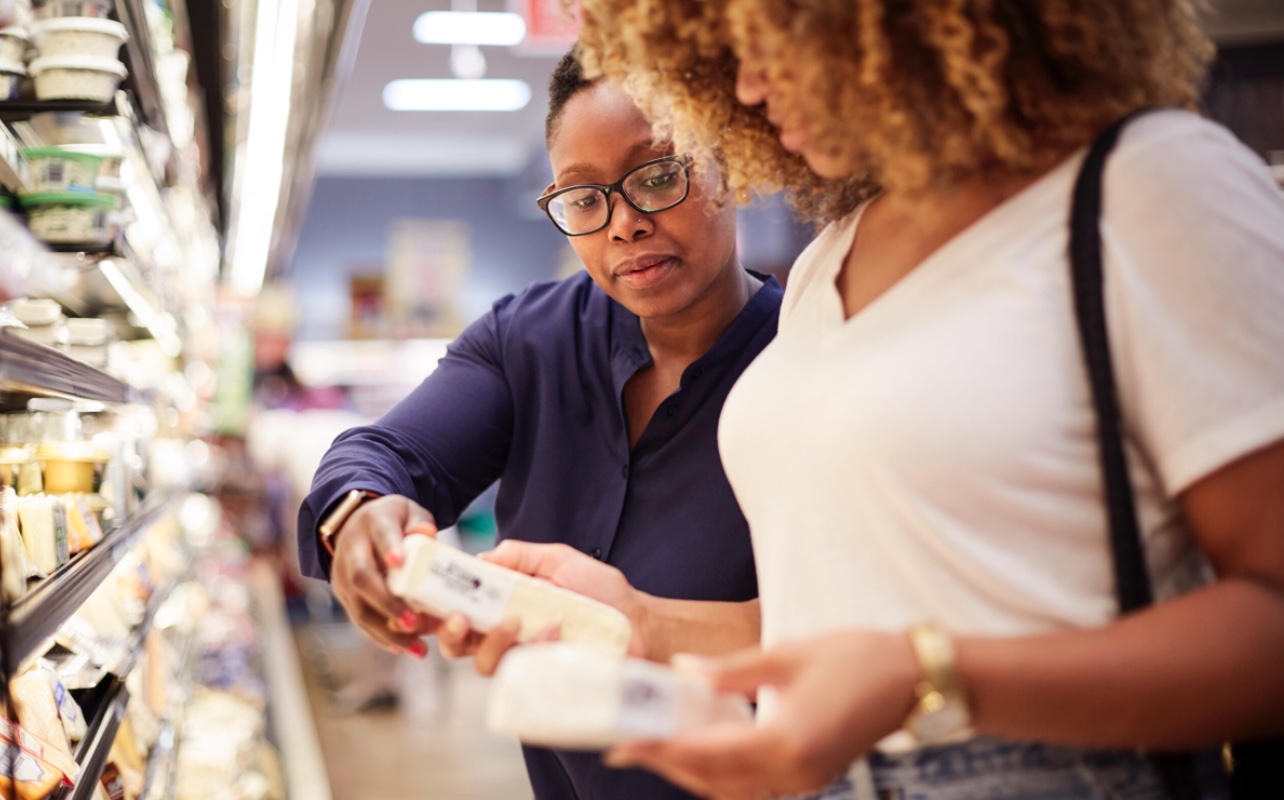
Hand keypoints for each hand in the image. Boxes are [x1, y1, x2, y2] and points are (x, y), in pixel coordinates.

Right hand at [328, 494, 440, 656]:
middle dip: (387, 603)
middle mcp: (352, 549)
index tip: (399, 562)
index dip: (388, 549)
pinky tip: (402, 648)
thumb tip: (427, 535)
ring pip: (358, 606)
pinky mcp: (343, 594)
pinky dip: (380, 636)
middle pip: (362, 577)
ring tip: (416, 646)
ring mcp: (343, 574)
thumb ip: (420, 523)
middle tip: (413, 622)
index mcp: (372, 522)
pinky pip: (359, 618)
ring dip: (386, 630)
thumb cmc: (393, 520)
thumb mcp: (410, 512)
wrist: (356, 522)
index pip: (380, 535)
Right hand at [436, 541, 649, 675]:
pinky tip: (558, 628)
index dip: (435, 610)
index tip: (428, 598)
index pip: (458, 612)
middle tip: (460, 618)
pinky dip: (538, 648)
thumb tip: (482, 558)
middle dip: (450, 634)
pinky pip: (527, 673)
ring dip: (492, 642)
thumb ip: (521, 555)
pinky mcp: (547, 680)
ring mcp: (527, 661)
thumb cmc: (601, 590)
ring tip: (515, 621)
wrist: (639, 621)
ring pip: (485, 665)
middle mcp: (508, 637)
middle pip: (458, 646)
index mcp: (503, 606)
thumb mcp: (559, 560)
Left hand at [604, 629, 919, 799]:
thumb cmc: (856, 658)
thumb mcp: (786, 655)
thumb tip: (683, 672)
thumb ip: (731, 670)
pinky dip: (721, 773)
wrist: (916, 680)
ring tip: (657, 747)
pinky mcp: (811, 775)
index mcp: (783, 741)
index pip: (705, 752)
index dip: (659, 748)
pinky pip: (753, 785)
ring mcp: (804, 780)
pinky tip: (703, 749)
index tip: (622, 743)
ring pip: (731, 789)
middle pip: (713, 779)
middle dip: (667, 763)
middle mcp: (792, 772)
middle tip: (626, 747)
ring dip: (691, 772)